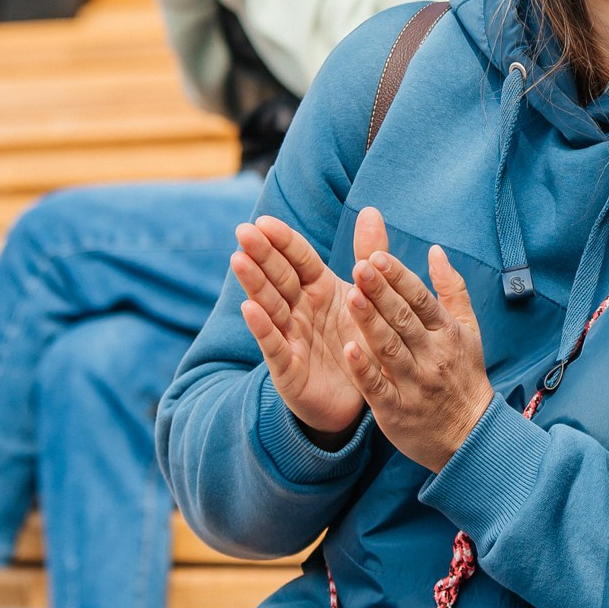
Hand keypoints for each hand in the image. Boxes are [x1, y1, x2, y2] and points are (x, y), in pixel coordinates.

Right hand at [233, 214, 364, 439]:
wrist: (361, 398)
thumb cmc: (360, 341)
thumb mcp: (369, 297)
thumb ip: (370, 255)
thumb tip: (369, 209)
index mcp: (319, 289)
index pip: (298, 259)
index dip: (282, 241)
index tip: (263, 221)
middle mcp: (300, 309)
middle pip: (278, 277)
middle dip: (261, 254)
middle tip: (243, 231)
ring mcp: (291, 336)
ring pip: (270, 305)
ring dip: (254, 284)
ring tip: (239, 260)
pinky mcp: (288, 368)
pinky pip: (275, 345)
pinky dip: (263, 328)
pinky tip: (250, 309)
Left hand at [339, 210, 496, 472]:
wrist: (471, 435)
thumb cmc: (464, 375)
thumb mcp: (468, 330)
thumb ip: (451, 289)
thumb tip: (435, 250)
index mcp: (447, 333)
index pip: (421, 300)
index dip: (399, 277)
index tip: (378, 256)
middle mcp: (432, 356)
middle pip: (403, 320)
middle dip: (381, 292)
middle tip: (359, 266)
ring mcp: (415, 385)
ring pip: (390, 349)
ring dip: (370, 323)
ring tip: (351, 297)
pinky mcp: (397, 411)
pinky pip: (378, 388)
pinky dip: (364, 370)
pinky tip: (348, 350)